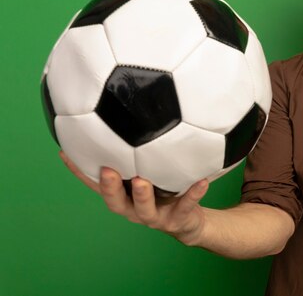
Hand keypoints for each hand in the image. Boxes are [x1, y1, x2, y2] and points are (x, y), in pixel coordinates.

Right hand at [59, 150, 208, 245]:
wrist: (190, 221)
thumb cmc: (163, 191)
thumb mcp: (148, 171)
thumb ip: (135, 152)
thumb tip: (128, 116)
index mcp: (124, 196)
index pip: (96, 185)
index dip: (80, 172)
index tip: (66, 153)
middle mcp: (134, 208)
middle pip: (116, 202)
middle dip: (109, 187)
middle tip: (107, 171)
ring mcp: (156, 216)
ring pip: (145, 210)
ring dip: (143, 196)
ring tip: (142, 180)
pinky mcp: (179, 218)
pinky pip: (187, 205)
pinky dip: (194, 193)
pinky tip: (202, 181)